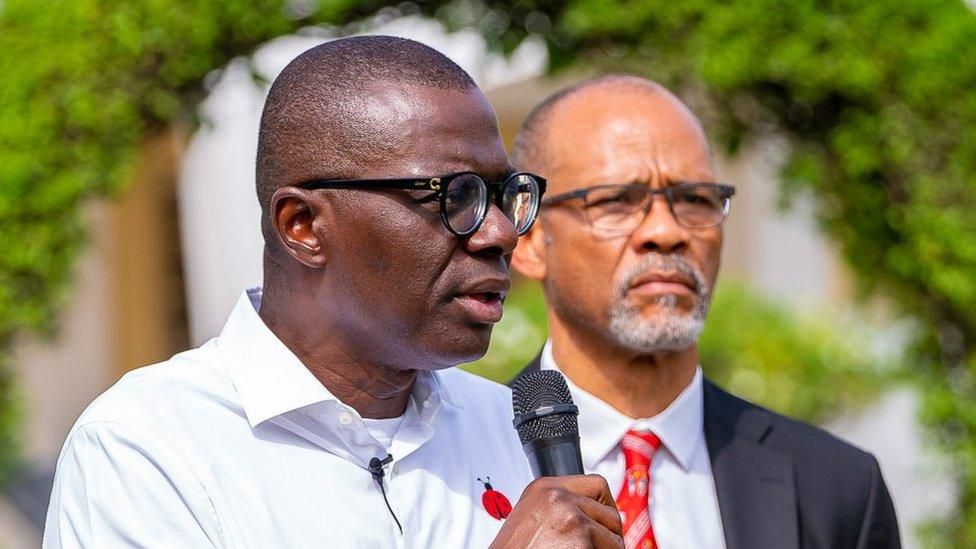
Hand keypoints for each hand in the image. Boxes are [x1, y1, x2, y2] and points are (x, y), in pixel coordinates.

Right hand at [489, 474, 623, 548]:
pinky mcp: (580, 537)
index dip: (605, 506)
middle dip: (610, 533)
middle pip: (610, 511)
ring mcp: (570, 516)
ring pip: (614, 535)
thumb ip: (557, 509)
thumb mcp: (531, 518)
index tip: (606, 522)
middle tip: (602, 548)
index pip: (596, 485)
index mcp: (544, 488)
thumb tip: (587, 514)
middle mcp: (557, 496)